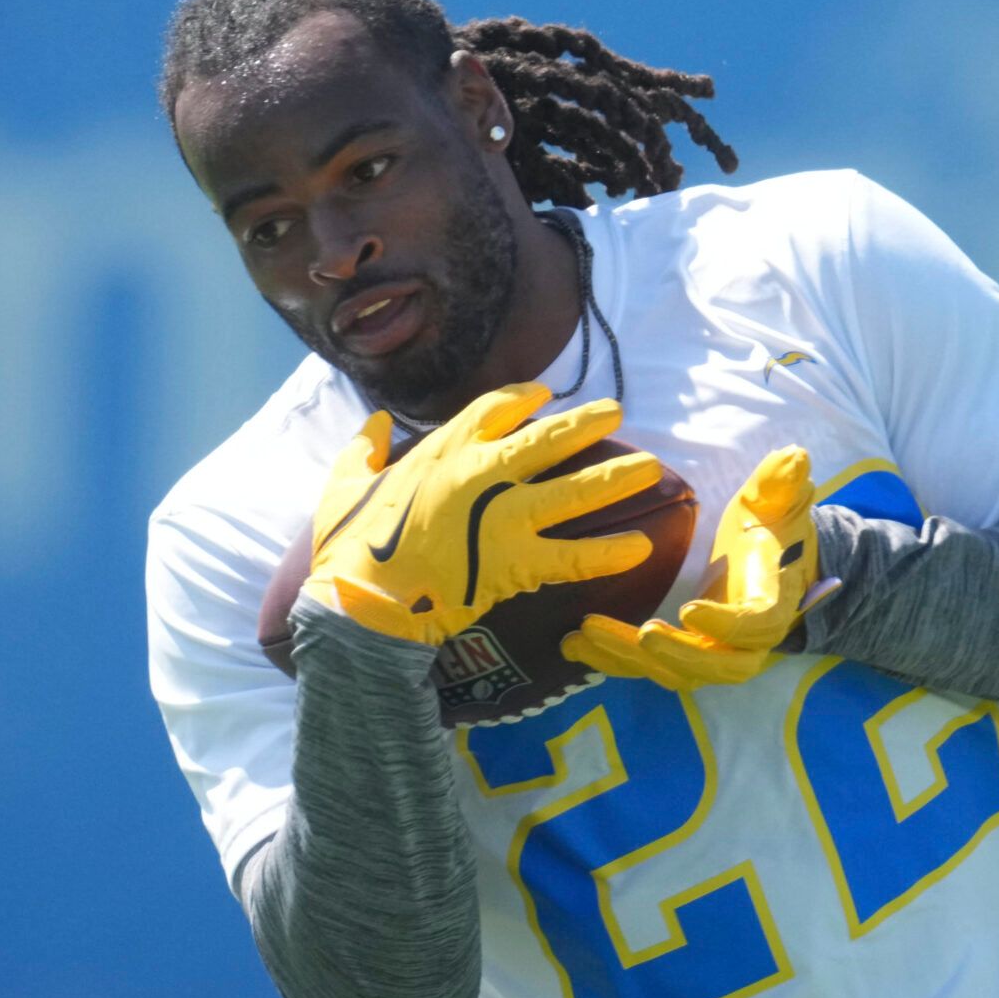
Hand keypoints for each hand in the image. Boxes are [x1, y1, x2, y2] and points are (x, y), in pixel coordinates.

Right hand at [305, 382, 661, 645]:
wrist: (362, 601)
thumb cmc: (349, 545)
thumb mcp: (344, 485)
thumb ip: (362, 450)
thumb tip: (374, 424)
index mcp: (442, 451)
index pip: (493, 410)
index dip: (522, 399)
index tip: (545, 396)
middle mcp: (481, 474)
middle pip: (546, 439)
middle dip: (586, 423)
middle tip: (617, 413)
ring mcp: (504, 517)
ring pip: (573, 490)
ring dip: (616, 478)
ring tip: (654, 468)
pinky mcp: (516, 561)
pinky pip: (574, 555)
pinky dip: (609, 552)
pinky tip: (640, 546)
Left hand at [561, 445, 839, 690]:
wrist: (770, 563)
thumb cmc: (770, 529)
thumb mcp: (776, 502)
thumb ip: (781, 482)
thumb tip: (793, 454)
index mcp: (769, 603)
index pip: (755, 625)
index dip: (726, 625)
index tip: (689, 609)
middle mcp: (744, 642)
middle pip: (716, 665)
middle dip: (677, 654)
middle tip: (641, 634)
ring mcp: (710, 654)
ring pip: (674, 673)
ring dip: (629, 659)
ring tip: (586, 634)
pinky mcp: (679, 656)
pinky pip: (645, 669)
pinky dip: (609, 661)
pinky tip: (571, 644)